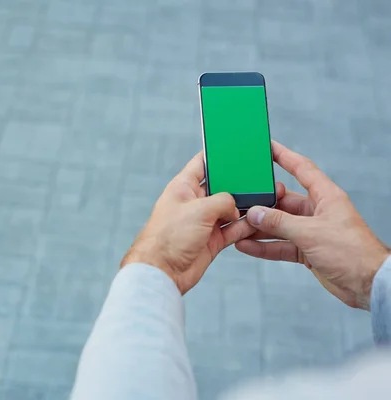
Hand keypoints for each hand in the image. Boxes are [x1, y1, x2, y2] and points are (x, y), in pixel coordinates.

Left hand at [121, 151, 285, 294]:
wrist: (162, 271)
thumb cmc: (169, 237)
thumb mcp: (199, 209)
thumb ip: (222, 201)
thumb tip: (236, 207)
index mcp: (183, 187)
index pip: (202, 163)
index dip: (218, 155)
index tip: (236, 148)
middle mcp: (194, 202)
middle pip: (221, 186)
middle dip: (240, 182)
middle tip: (260, 177)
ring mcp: (204, 221)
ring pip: (231, 208)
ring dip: (247, 206)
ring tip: (267, 198)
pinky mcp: (212, 240)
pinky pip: (234, 229)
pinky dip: (246, 226)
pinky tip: (260, 220)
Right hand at [236, 141, 390, 309]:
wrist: (367, 284)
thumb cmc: (353, 253)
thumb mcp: (311, 233)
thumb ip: (280, 223)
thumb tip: (257, 213)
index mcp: (326, 197)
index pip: (302, 169)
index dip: (284, 156)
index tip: (267, 147)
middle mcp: (317, 211)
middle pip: (283, 201)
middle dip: (262, 204)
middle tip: (242, 202)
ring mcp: (311, 231)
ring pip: (278, 225)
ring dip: (259, 228)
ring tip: (238, 228)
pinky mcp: (306, 250)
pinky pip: (280, 245)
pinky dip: (264, 246)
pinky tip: (248, 246)